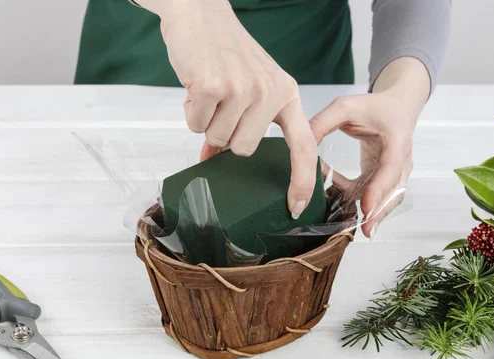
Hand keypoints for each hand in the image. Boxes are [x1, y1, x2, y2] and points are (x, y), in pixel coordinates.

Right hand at [142, 0, 317, 218]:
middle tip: (222, 102)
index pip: (303, 145)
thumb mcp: (252, 85)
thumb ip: (245, 123)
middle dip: (225, 133)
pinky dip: (190, 110)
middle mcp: (271, 92)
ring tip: (211, 90)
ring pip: (218, 140)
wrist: (201, 13)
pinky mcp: (214, 87)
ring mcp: (244, 89)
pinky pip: (196, 125)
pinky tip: (197, 85)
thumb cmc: (227, 52)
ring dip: (206, 120)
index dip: (302, 179)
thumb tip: (214, 160)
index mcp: (287, 94)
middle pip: (243, 149)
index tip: (295, 205)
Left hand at [310, 57, 429, 237]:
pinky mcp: (385, 180)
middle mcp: (402, 161)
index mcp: (397, 141)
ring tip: (352, 226)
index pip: (390, 169)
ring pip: (387, 200)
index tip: (366, 206)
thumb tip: (301, 143)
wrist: (396, 108)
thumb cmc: (374, 107)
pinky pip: (373, 196)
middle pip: (394, 192)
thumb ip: (322, 123)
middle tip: (365, 230)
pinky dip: (356, 199)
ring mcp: (396, 174)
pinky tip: (334, 192)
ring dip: (370, 213)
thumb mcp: (345, 107)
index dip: (379, 189)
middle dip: (380, 212)